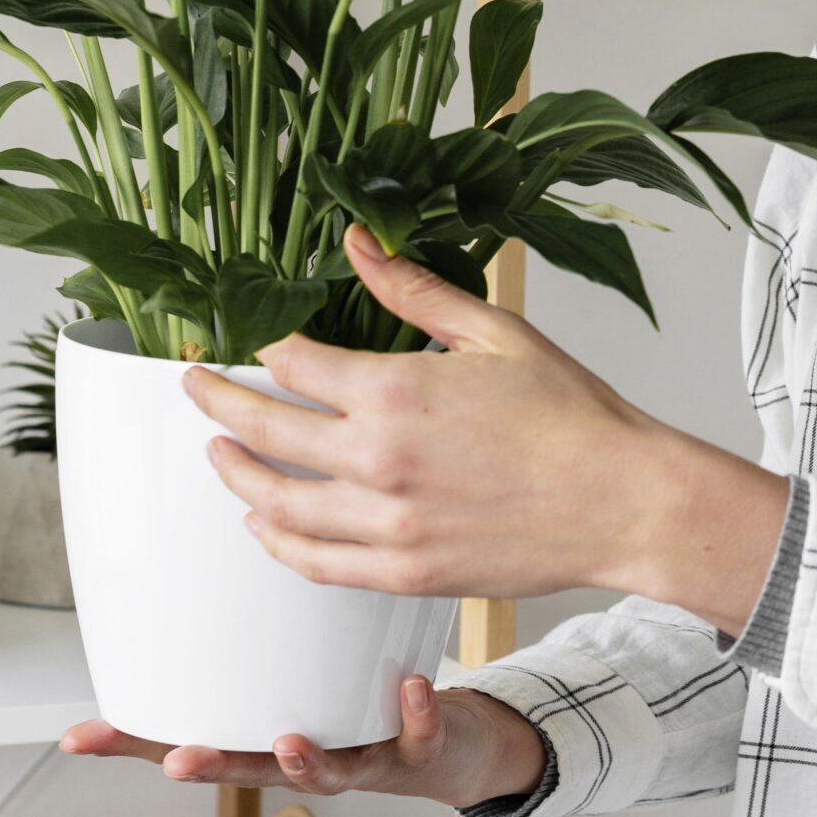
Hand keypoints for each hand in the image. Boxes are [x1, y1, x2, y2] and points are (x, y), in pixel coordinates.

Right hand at [58, 675, 551, 810]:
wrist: (454, 746)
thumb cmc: (365, 696)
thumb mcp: (308, 667)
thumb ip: (267, 635)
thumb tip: (218, 560)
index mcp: (268, 731)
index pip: (190, 738)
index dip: (134, 744)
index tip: (79, 739)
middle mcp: (309, 752)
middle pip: (247, 768)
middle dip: (211, 766)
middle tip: (177, 761)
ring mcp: (364, 758)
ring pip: (330, 772)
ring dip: (306, 762)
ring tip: (289, 742)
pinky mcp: (419, 748)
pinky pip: (416, 733)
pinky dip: (413, 712)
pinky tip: (413, 686)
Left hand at [182, 222, 790, 631]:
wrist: (621, 500)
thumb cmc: (571, 415)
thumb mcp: (494, 333)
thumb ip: (413, 292)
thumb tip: (357, 244)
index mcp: (396, 392)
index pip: (293, 363)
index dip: (261, 345)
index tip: (247, 337)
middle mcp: (377, 461)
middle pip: (263, 432)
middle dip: (217, 404)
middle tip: (195, 386)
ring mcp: (385, 525)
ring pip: (275, 505)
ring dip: (236, 475)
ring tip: (221, 455)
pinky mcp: (401, 573)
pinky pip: (314, 562)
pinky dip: (277, 542)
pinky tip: (266, 523)